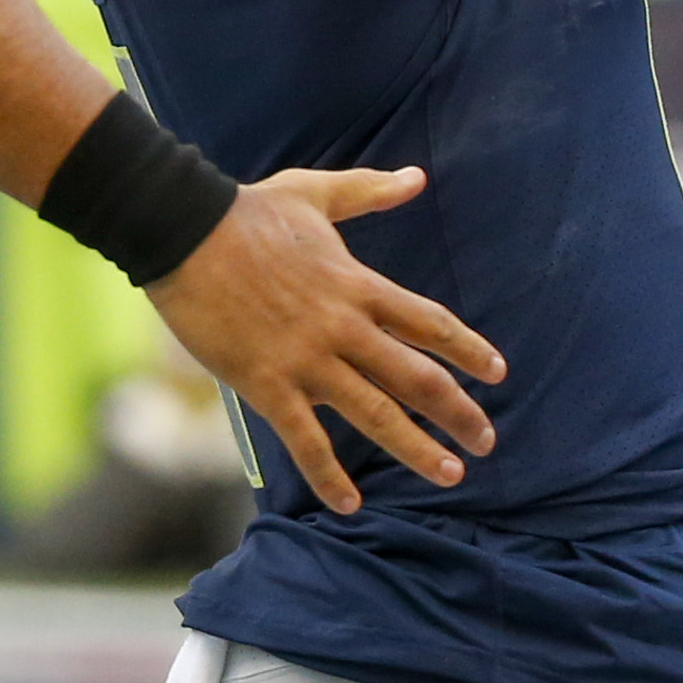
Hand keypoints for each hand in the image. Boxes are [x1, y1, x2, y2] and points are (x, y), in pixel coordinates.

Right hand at [140, 166, 505, 514]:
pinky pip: (306, 441)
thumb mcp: (316, 193)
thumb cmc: (248, 211)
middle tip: (487, 443)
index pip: (432, 324)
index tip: (498, 375)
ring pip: (376, 414)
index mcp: (359, 285)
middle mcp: (344, 327)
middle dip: (459, 413)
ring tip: (451, 475)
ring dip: (417, 449)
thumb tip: (417, 177)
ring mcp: (307, 359)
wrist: (183, 231)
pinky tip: (349, 504)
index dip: (470, 352)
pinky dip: (330, 476)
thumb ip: (371, 190)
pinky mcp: (267, 384)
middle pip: (418, 378)